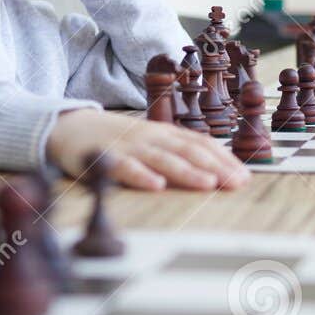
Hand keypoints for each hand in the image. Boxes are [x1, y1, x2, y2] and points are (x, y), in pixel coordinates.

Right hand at [46, 109, 249, 190]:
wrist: (70, 128)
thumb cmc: (117, 140)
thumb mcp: (152, 142)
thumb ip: (178, 154)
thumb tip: (215, 171)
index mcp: (165, 134)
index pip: (201, 144)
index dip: (224, 159)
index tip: (244, 176)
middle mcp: (152, 138)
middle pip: (188, 151)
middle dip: (215, 167)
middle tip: (237, 183)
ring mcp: (129, 147)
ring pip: (162, 159)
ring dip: (187, 171)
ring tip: (208, 184)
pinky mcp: (105, 158)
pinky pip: (125, 168)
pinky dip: (141, 176)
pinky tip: (156, 186)